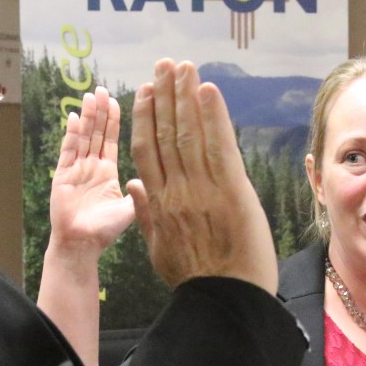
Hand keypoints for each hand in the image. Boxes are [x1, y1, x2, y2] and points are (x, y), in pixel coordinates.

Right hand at [49, 86, 134, 257]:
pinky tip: (74, 117)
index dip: (114, 120)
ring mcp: (76, 169)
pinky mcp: (63, 175)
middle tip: (102, 89)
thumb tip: (152, 174)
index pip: (112, 140)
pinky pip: (68, 151)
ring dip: (87, 116)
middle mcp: (92, 167)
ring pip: (84, 137)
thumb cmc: (105, 230)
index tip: (117, 100)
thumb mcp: (130, 208)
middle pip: (97, 133)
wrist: (82, 244)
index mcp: (108, 172)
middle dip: (100, 111)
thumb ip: (140, 191)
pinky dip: (71, 134)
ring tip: (91, 96)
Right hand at [127, 59, 277, 293]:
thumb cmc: (196, 280)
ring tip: (183, 66)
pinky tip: (208, 89)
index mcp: (159, 203)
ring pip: (190, 132)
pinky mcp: (232, 190)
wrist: (226, 301)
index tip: (145, 91)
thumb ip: (146, 215)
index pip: (147, 150)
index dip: (145, 117)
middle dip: (165, 95)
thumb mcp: (158, 251)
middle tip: (164, 64)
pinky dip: (214, 115)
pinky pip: (220, 145)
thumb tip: (133, 186)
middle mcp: (176, 189)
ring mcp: (203, 188)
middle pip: (167, 133)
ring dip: (186, 95)